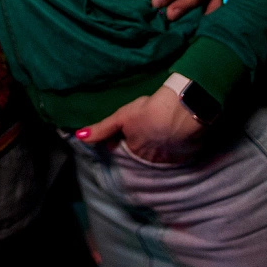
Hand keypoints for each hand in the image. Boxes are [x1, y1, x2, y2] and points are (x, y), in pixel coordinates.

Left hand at [77, 87, 204, 163]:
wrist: (183, 107)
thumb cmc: (150, 110)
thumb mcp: (122, 116)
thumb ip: (101, 129)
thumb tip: (79, 137)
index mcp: (134, 150)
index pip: (124, 149)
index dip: (123, 139)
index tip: (126, 131)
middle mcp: (151, 159)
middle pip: (142, 154)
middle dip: (141, 145)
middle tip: (146, 129)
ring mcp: (170, 158)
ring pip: (160, 156)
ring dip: (158, 148)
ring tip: (161, 131)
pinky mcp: (188, 155)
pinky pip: (178, 155)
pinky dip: (176, 149)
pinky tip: (177, 136)